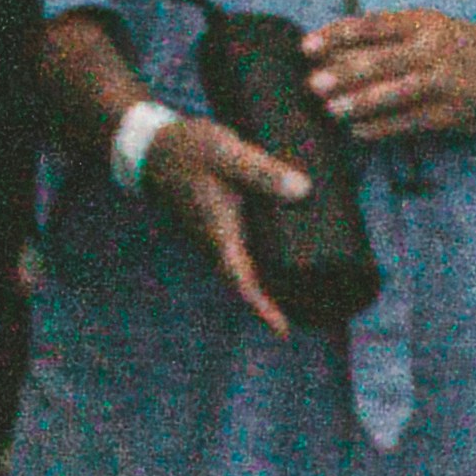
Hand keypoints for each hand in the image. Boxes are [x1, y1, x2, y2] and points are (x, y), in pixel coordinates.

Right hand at [136, 112, 317, 331]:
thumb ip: (261, 170)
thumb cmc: (186, 150)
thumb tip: (304, 190)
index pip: (241, 282)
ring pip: (253, 269)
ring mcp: (222, 237)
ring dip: (280, 282)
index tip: (283, 330)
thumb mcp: (225, 154)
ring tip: (319, 291)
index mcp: (219, 236)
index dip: (262, 308)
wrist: (155, 145)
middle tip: (321, 314)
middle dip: (283, 301)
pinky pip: (252, 250)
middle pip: (253, 284)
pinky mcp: (226, 224)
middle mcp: (220, 244)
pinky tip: (299, 253)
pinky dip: (273, 258)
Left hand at [309, 7, 475, 142]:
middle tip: (311, 84)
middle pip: (381, 60)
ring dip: (360, 103)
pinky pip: (411, 121)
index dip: (337, 35)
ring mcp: (444, 82)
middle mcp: (431, 49)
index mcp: (419, 22)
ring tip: (331, 110)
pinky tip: (358, 131)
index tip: (306, 46)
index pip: (371, 26)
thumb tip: (331, 50)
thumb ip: (385, 35)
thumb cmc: (451, 46)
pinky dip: (382, 128)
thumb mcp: (424, 27)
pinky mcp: (452, 113)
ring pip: (396, 93)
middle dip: (343, 73)